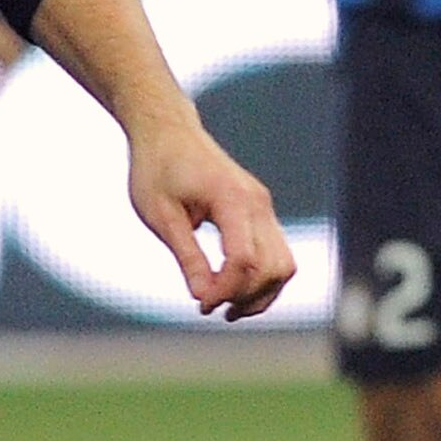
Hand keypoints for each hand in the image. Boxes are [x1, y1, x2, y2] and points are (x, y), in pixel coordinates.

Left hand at [126, 115, 295, 321]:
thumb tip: (202, 296)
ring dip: (260, 293)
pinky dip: (261, 278)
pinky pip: (276, 254)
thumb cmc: (157, 168)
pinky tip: (233, 291)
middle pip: (272, 267)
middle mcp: (257, 202)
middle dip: (245, 297)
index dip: (225, 290)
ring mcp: (263, 206)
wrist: (168, 132)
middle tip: (209, 308)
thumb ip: (186, 256)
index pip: (244, 259)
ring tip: (226, 308)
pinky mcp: (260, 211)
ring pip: (283, 264)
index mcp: (231, 198)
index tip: (201, 305)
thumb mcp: (161, 216)